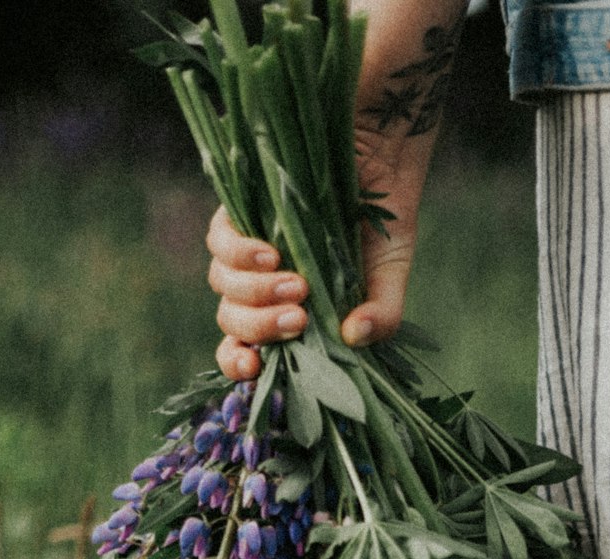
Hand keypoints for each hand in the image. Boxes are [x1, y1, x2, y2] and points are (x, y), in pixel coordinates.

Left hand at [205, 2, 461, 380]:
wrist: (381, 136)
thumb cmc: (384, 210)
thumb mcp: (390, 271)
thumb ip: (380, 314)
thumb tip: (354, 341)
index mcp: (289, 307)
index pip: (245, 346)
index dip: (237, 363)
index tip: (252, 371)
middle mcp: (261, 280)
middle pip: (229, 321)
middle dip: (258, 331)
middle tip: (297, 321)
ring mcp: (247, 242)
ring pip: (221, 286)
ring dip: (255, 295)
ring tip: (296, 284)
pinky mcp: (240, 203)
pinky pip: (219, 239)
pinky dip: (242, 253)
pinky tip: (272, 252)